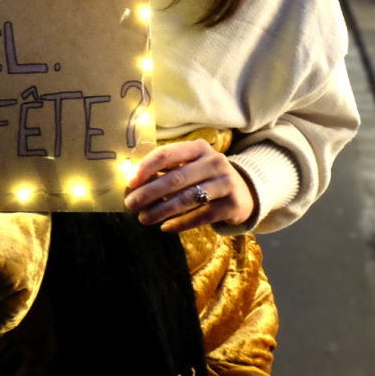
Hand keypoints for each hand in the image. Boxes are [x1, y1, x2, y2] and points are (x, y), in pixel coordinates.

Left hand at [124, 139, 256, 233]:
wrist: (245, 191)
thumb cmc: (206, 177)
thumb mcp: (190, 167)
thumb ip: (166, 171)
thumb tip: (133, 182)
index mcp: (198, 148)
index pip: (167, 153)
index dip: (147, 167)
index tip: (130, 181)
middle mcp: (214, 161)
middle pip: (176, 178)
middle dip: (150, 192)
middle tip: (131, 204)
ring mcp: (225, 182)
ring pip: (188, 198)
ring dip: (162, 210)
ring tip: (144, 219)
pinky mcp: (232, 204)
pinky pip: (201, 216)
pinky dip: (181, 223)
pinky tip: (166, 227)